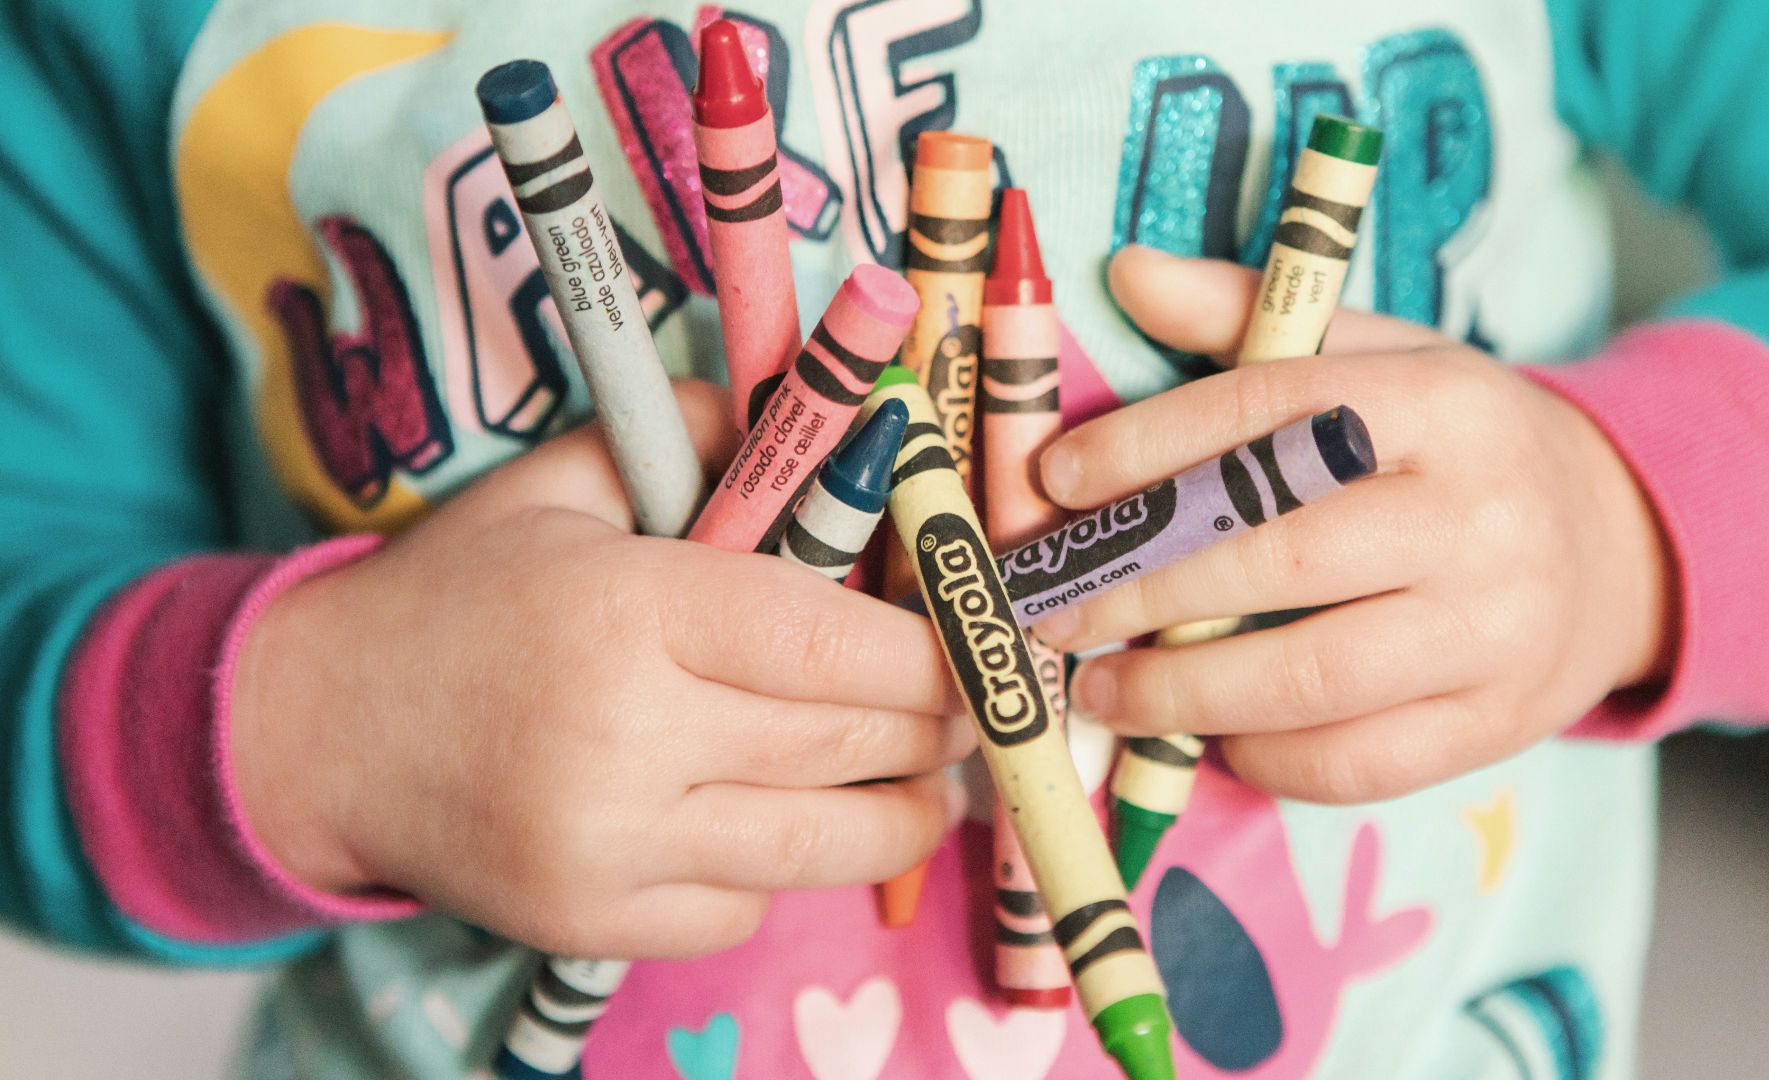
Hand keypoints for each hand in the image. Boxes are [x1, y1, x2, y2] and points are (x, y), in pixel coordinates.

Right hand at [231, 380, 969, 958]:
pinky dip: (787, 869)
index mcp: (630, 608)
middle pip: (850, 742)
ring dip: (904, 813)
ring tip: (931, 783)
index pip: (837, 639)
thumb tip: (826, 414)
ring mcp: (611, 846)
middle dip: (940, 727)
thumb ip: (695, 433)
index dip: (936, 649)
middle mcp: (626, 736)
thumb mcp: (563, 484)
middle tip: (977, 708)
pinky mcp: (596, 924)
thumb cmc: (460, 595)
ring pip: (824, 845)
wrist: (322, 729)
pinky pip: (747, 907)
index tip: (980, 644)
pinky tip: (787, 823)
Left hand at [1034, 247, 1675, 803]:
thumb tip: (1126, 272)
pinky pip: (1355, 761)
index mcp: (1443, 405)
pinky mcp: (1496, 723)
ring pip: (1309, 677)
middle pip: (1278, 558)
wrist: (1618, 546)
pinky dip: (1262, 755)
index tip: (1056, 482)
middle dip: (1142, 589)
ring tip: (1100, 689)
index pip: (1272, 414)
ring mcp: (1495, 631)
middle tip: (1054, 609)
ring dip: (1180, 692)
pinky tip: (1206, 733)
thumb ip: (1253, 320)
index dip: (1149, 448)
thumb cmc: (1458, 446)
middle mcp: (1478, 518)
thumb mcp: (1380, 359)